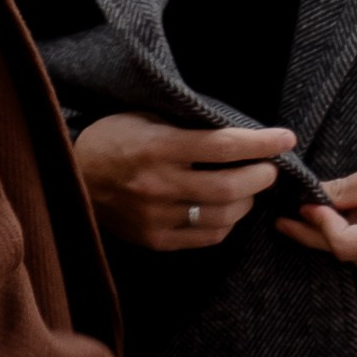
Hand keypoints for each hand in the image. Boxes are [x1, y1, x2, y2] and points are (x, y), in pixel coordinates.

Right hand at [75, 113, 295, 253]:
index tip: (286, 138)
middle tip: (269, 168)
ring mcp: (155, 217)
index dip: (262, 143)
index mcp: (157, 146)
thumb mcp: (146, 117)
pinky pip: (206, 237)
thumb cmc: (113, 138)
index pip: (224, 146)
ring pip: (223, 216)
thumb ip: (189, 125)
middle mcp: (157, 184)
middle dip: (261, 176)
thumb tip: (242, 133)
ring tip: (248, 188)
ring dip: (246, 201)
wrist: (70, 175)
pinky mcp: (154, 239)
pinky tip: (226, 209)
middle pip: (231, 187)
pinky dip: (226, 222)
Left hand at [277, 128, 356, 279]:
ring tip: (324, 210)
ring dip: (345, 234)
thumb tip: (313, 200)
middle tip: (290, 220)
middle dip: (322, 234)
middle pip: (354, 256)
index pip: (347, 245)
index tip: (305, 205)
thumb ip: (346, 191)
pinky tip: (352, 216)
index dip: (320, 226)